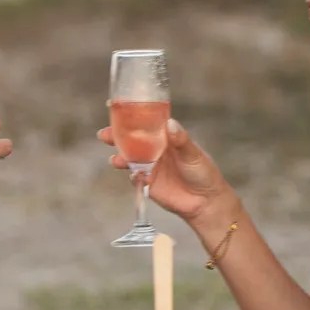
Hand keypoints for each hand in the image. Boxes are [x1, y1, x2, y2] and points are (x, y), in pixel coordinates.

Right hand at [98, 117, 229, 221]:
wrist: (205, 201)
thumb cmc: (203, 172)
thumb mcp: (193, 153)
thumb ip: (181, 139)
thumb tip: (169, 123)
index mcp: (165, 137)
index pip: (145, 122)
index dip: (131, 115)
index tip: (115, 108)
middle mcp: (154, 149)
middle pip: (131, 139)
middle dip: (116, 136)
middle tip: (104, 135)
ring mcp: (149, 166)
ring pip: (129, 158)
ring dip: (120, 157)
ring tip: (116, 159)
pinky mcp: (148, 182)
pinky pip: (134, 177)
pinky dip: (132, 176)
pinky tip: (134, 176)